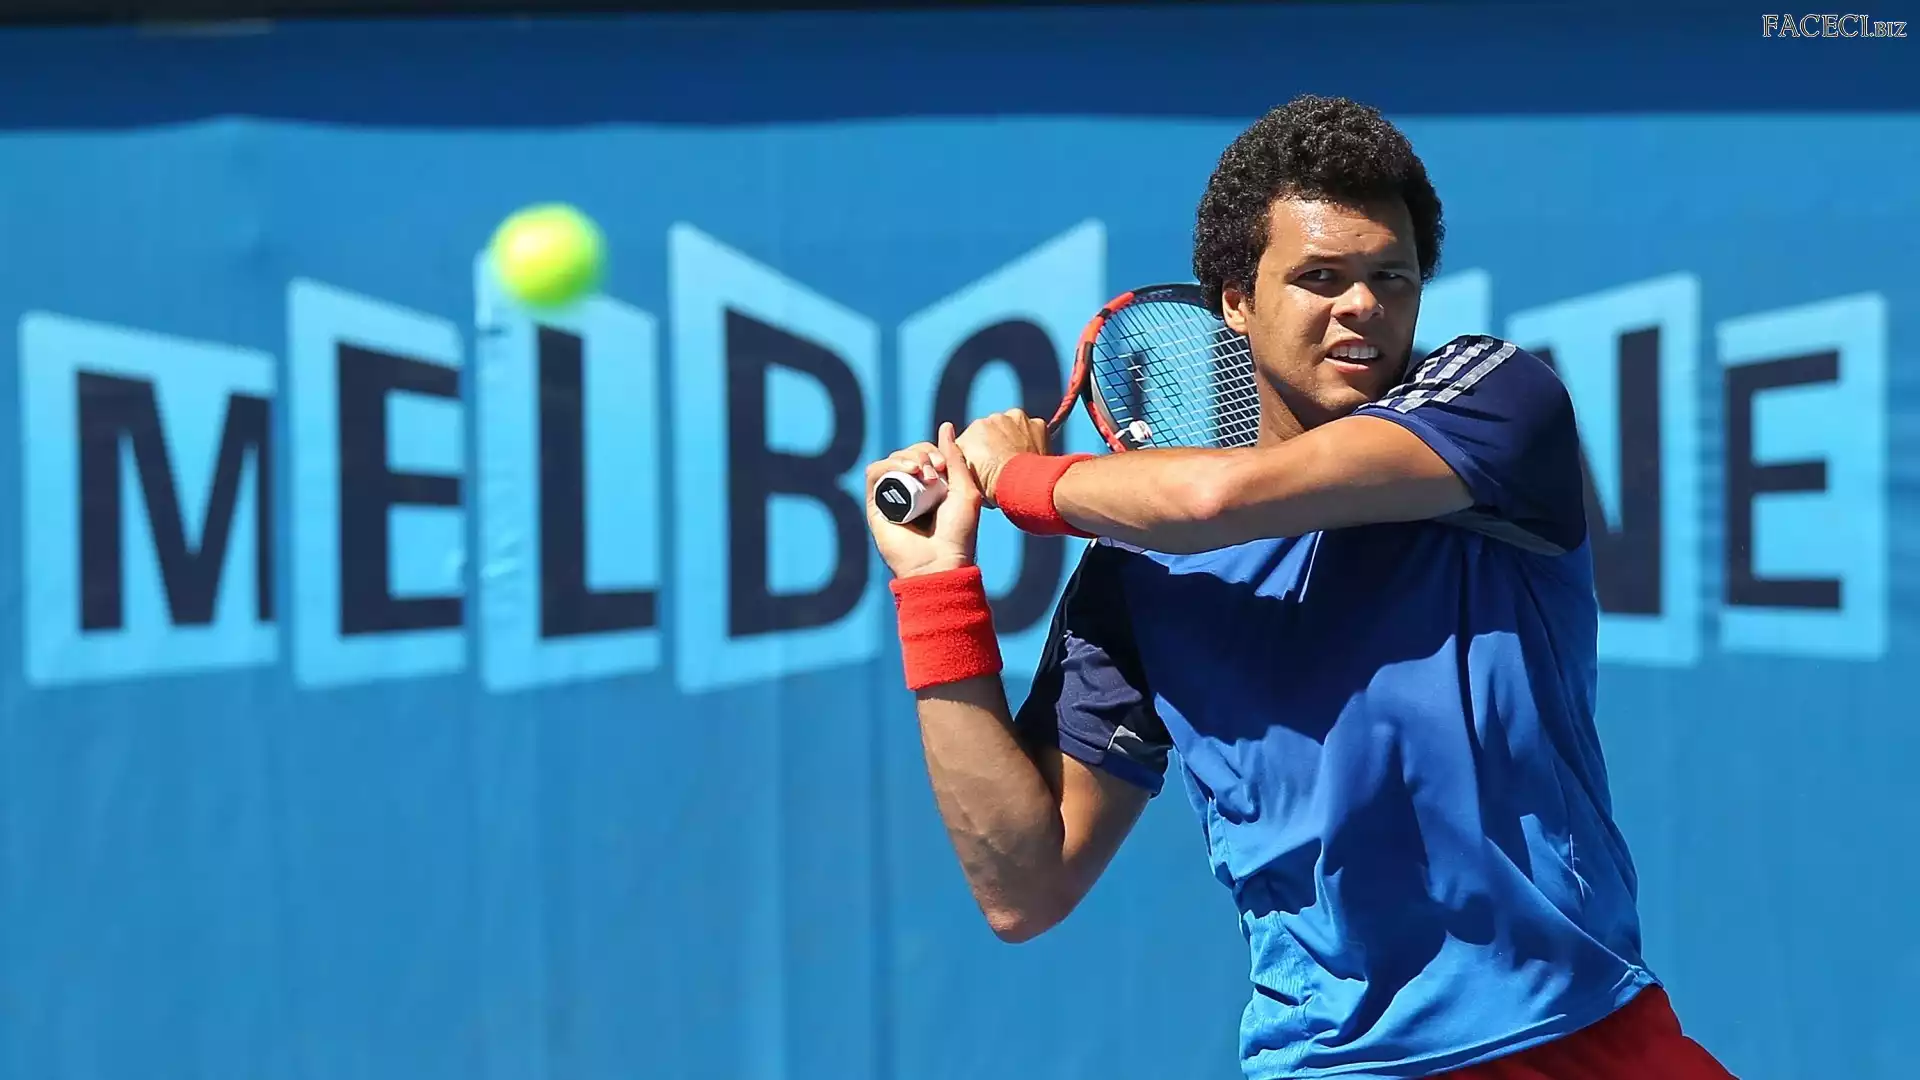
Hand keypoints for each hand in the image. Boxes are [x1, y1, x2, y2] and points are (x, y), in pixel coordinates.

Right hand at [865, 422, 982, 578]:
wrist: (942, 562)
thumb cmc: (959, 532)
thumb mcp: (965, 490)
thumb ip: (955, 458)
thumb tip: (946, 425)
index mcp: (930, 488)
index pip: (924, 454)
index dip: (932, 450)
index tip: (943, 464)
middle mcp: (910, 491)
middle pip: (907, 455)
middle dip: (920, 452)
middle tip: (935, 469)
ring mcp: (892, 498)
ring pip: (891, 461)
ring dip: (906, 457)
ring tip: (922, 471)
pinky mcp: (876, 506)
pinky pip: (874, 474)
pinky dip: (889, 465)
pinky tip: (908, 471)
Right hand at [955, 408, 1049, 505]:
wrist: (1024, 484)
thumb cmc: (994, 484)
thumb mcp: (966, 474)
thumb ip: (962, 460)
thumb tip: (963, 461)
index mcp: (974, 429)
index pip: (973, 439)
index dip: (978, 454)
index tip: (984, 466)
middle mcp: (994, 418)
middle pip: (992, 431)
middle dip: (994, 444)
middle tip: (1000, 464)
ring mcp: (1017, 418)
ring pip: (1011, 427)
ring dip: (1012, 439)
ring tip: (1016, 461)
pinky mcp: (1037, 424)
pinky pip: (1033, 430)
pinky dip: (1032, 440)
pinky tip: (1030, 455)